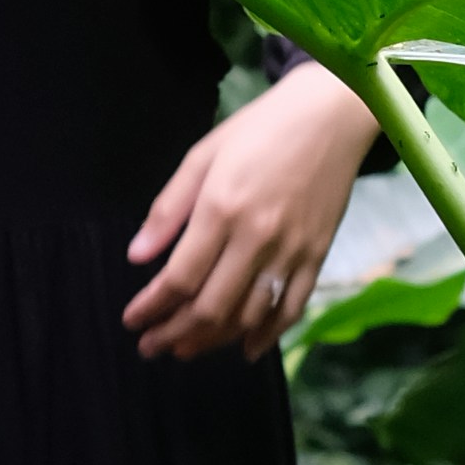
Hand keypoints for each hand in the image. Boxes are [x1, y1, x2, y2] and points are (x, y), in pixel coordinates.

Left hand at [125, 68, 379, 361]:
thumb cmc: (260, 128)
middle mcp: (257, 237)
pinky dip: (267, 335)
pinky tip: (246, 349)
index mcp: (222, 208)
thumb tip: (137, 256)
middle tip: (151, 347)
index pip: (179, 277)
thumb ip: (169, 209)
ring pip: (248, 314)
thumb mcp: (203, 155)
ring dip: (213, 340)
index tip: (132, 321)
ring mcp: (291, 250)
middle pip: (211, 306)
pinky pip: (291, 307)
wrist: (331, 115)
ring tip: (185, 348)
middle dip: (174, 334)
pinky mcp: (317, 254)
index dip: (151, 307)